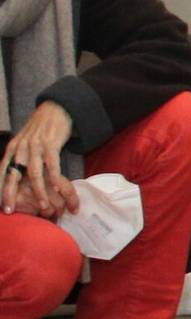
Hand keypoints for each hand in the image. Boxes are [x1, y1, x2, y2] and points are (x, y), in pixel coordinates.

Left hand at [0, 100, 74, 217]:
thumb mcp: (23, 141)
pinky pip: (52, 164)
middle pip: (14, 175)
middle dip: (10, 194)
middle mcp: (21, 148)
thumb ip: (17, 157)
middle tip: (10, 210)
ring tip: (42, 205)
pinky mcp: (52, 144)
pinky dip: (54, 178)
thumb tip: (11, 175)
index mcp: (12, 148)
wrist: (55, 109)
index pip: (2, 172)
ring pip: (34, 173)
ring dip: (38, 191)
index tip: (1, 205)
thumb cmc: (40, 129)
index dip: (0, 189)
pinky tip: (57, 188)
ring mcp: (36, 146)